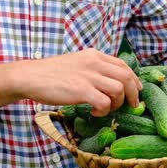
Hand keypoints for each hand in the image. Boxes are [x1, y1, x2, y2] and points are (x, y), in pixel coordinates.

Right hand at [14, 48, 141, 115]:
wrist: (29, 76)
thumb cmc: (51, 73)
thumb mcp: (77, 63)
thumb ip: (93, 68)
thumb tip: (110, 82)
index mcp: (94, 55)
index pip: (123, 65)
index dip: (134, 79)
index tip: (137, 90)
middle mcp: (95, 62)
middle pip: (126, 77)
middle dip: (133, 93)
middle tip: (131, 105)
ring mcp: (89, 76)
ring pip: (119, 89)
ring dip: (117, 103)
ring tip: (106, 108)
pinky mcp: (82, 90)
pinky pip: (105, 102)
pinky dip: (104, 110)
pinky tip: (95, 111)